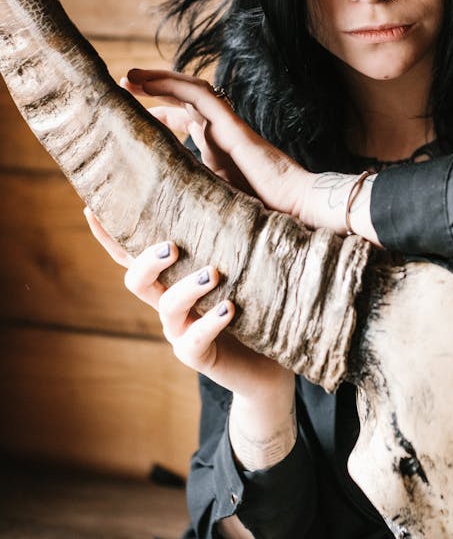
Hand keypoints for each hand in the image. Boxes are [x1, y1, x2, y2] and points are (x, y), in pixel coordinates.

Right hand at [83, 209, 295, 424]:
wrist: (274, 358)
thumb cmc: (256, 299)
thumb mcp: (240, 260)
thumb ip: (224, 230)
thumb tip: (219, 179)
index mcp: (172, 277)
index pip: (133, 254)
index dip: (109, 236)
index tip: (91, 208)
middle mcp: (169, 303)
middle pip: (137, 280)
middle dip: (148, 261)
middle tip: (172, 246)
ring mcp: (180, 330)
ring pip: (166, 308)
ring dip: (187, 288)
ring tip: (213, 275)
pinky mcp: (199, 355)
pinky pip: (195, 341)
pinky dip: (210, 323)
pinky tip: (229, 309)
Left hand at [123, 68, 312, 215]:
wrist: (298, 216)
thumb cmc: (263, 220)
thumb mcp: (214, 207)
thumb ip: (193, 198)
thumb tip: (159, 211)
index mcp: (218, 152)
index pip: (187, 122)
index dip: (159, 115)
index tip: (131, 118)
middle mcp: (222, 135)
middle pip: (185, 101)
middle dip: (154, 91)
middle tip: (124, 87)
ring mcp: (228, 128)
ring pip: (191, 90)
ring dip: (159, 80)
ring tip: (129, 77)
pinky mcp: (233, 126)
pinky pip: (201, 95)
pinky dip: (173, 84)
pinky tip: (147, 82)